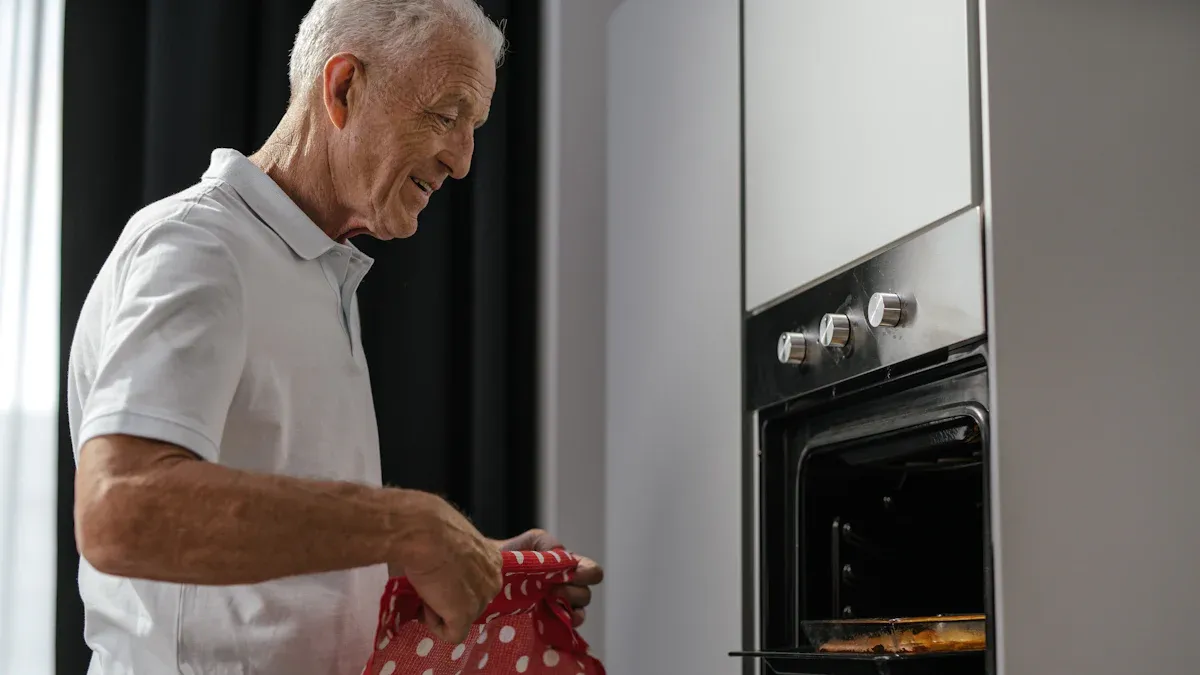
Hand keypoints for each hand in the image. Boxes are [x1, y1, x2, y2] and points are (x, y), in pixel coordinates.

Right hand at [392, 492, 502, 643]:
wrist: (422, 532)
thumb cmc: (429, 527)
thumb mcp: (450, 538)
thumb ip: (455, 554)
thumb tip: (439, 567)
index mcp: (492, 557)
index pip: (479, 581)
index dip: (456, 582)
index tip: (438, 575)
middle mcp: (493, 579)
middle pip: (472, 600)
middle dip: (450, 597)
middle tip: (428, 584)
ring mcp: (481, 599)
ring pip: (462, 617)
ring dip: (440, 609)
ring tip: (424, 590)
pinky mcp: (464, 616)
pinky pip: (452, 634)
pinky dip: (435, 625)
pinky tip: (424, 605)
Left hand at [496, 528, 603, 627]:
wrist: (490, 572)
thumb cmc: (513, 554)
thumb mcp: (530, 541)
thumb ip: (548, 543)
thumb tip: (561, 555)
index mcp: (569, 567)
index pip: (593, 572)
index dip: (586, 574)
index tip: (568, 573)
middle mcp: (568, 588)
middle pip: (586, 595)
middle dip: (572, 592)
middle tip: (551, 589)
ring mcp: (558, 606)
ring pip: (578, 613)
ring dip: (565, 608)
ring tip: (546, 602)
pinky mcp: (547, 623)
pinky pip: (563, 629)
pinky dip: (559, 624)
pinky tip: (545, 617)